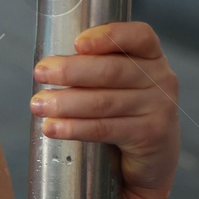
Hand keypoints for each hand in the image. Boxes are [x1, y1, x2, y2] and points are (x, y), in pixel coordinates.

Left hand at [29, 21, 180, 196]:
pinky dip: (74, 127)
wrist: (148, 162)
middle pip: (112, 70)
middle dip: (71, 71)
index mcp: (150, 57)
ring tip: (37, 104)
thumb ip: (92, 69)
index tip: (77, 43)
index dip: (108, 36)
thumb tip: (47, 66)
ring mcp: (160, 107)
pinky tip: (52, 127)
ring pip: (104, 101)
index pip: (138, 36)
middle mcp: (160, 78)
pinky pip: (105, 128)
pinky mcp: (152, 135)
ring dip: (65, 102)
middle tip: (40, 73)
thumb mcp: (114, 86)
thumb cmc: (121, 114)